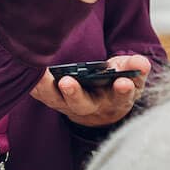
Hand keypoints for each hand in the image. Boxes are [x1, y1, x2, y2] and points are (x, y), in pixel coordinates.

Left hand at [30, 54, 150, 128]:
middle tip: (68, 82)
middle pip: (83, 104)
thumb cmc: (115, 83)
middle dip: (75, 94)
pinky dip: (35, 86)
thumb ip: (135, 68)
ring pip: (58, 101)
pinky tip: (28, 74)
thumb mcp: (130, 74)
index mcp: (116, 100)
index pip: (122, 97)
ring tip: (40, 76)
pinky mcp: (55, 100)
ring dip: (47, 89)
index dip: (123, 91)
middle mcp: (92, 107)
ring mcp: (71, 105)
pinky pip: (42, 95)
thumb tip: (141, 63)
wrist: (101, 103)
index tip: (123, 82)